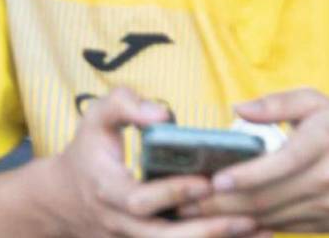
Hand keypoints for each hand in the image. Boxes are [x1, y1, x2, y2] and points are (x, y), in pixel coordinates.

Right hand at [39, 88, 264, 237]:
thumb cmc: (89, 150)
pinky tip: (247, 237)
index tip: (207, 180)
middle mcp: (121, 224)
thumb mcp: (95, 117)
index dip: (173, 192)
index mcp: (107, 190)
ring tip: (259, 230)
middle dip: (207, 229)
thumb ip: (124, 104)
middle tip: (246, 215)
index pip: (140, 200)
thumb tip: (163, 113)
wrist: (68, 198)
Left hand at [184, 90, 328, 229]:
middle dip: (227, 203)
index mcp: (323, 143)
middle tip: (191, 200)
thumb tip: (236, 109)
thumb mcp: (313, 101)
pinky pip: (287, 229)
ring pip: (275, 218)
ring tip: (200, 214)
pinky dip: (257, 228)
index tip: (214, 179)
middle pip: (271, 197)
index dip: (245, 175)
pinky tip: (230, 225)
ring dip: (235, 219)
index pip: (280, 164)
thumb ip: (274, 103)